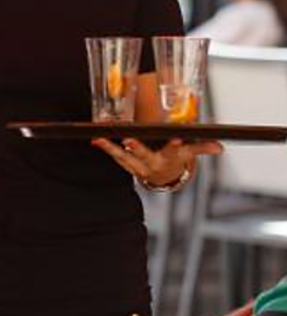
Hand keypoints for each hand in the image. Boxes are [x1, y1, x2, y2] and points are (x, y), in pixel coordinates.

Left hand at [91, 137, 221, 186]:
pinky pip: (115, 157)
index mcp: (170, 159)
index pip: (175, 152)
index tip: (176, 139)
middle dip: (137, 148)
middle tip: (129, 140)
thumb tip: (220, 148)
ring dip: (112, 148)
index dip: (175, 146)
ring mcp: (138, 166)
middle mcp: (153, 164)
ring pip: (124, 157)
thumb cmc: (174, 158)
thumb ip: (202, 148)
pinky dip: (106, 149)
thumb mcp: (188, 152)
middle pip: (144, 156)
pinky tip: (96, 140)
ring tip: (100, 139)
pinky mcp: (127, 165)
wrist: (162, 176)